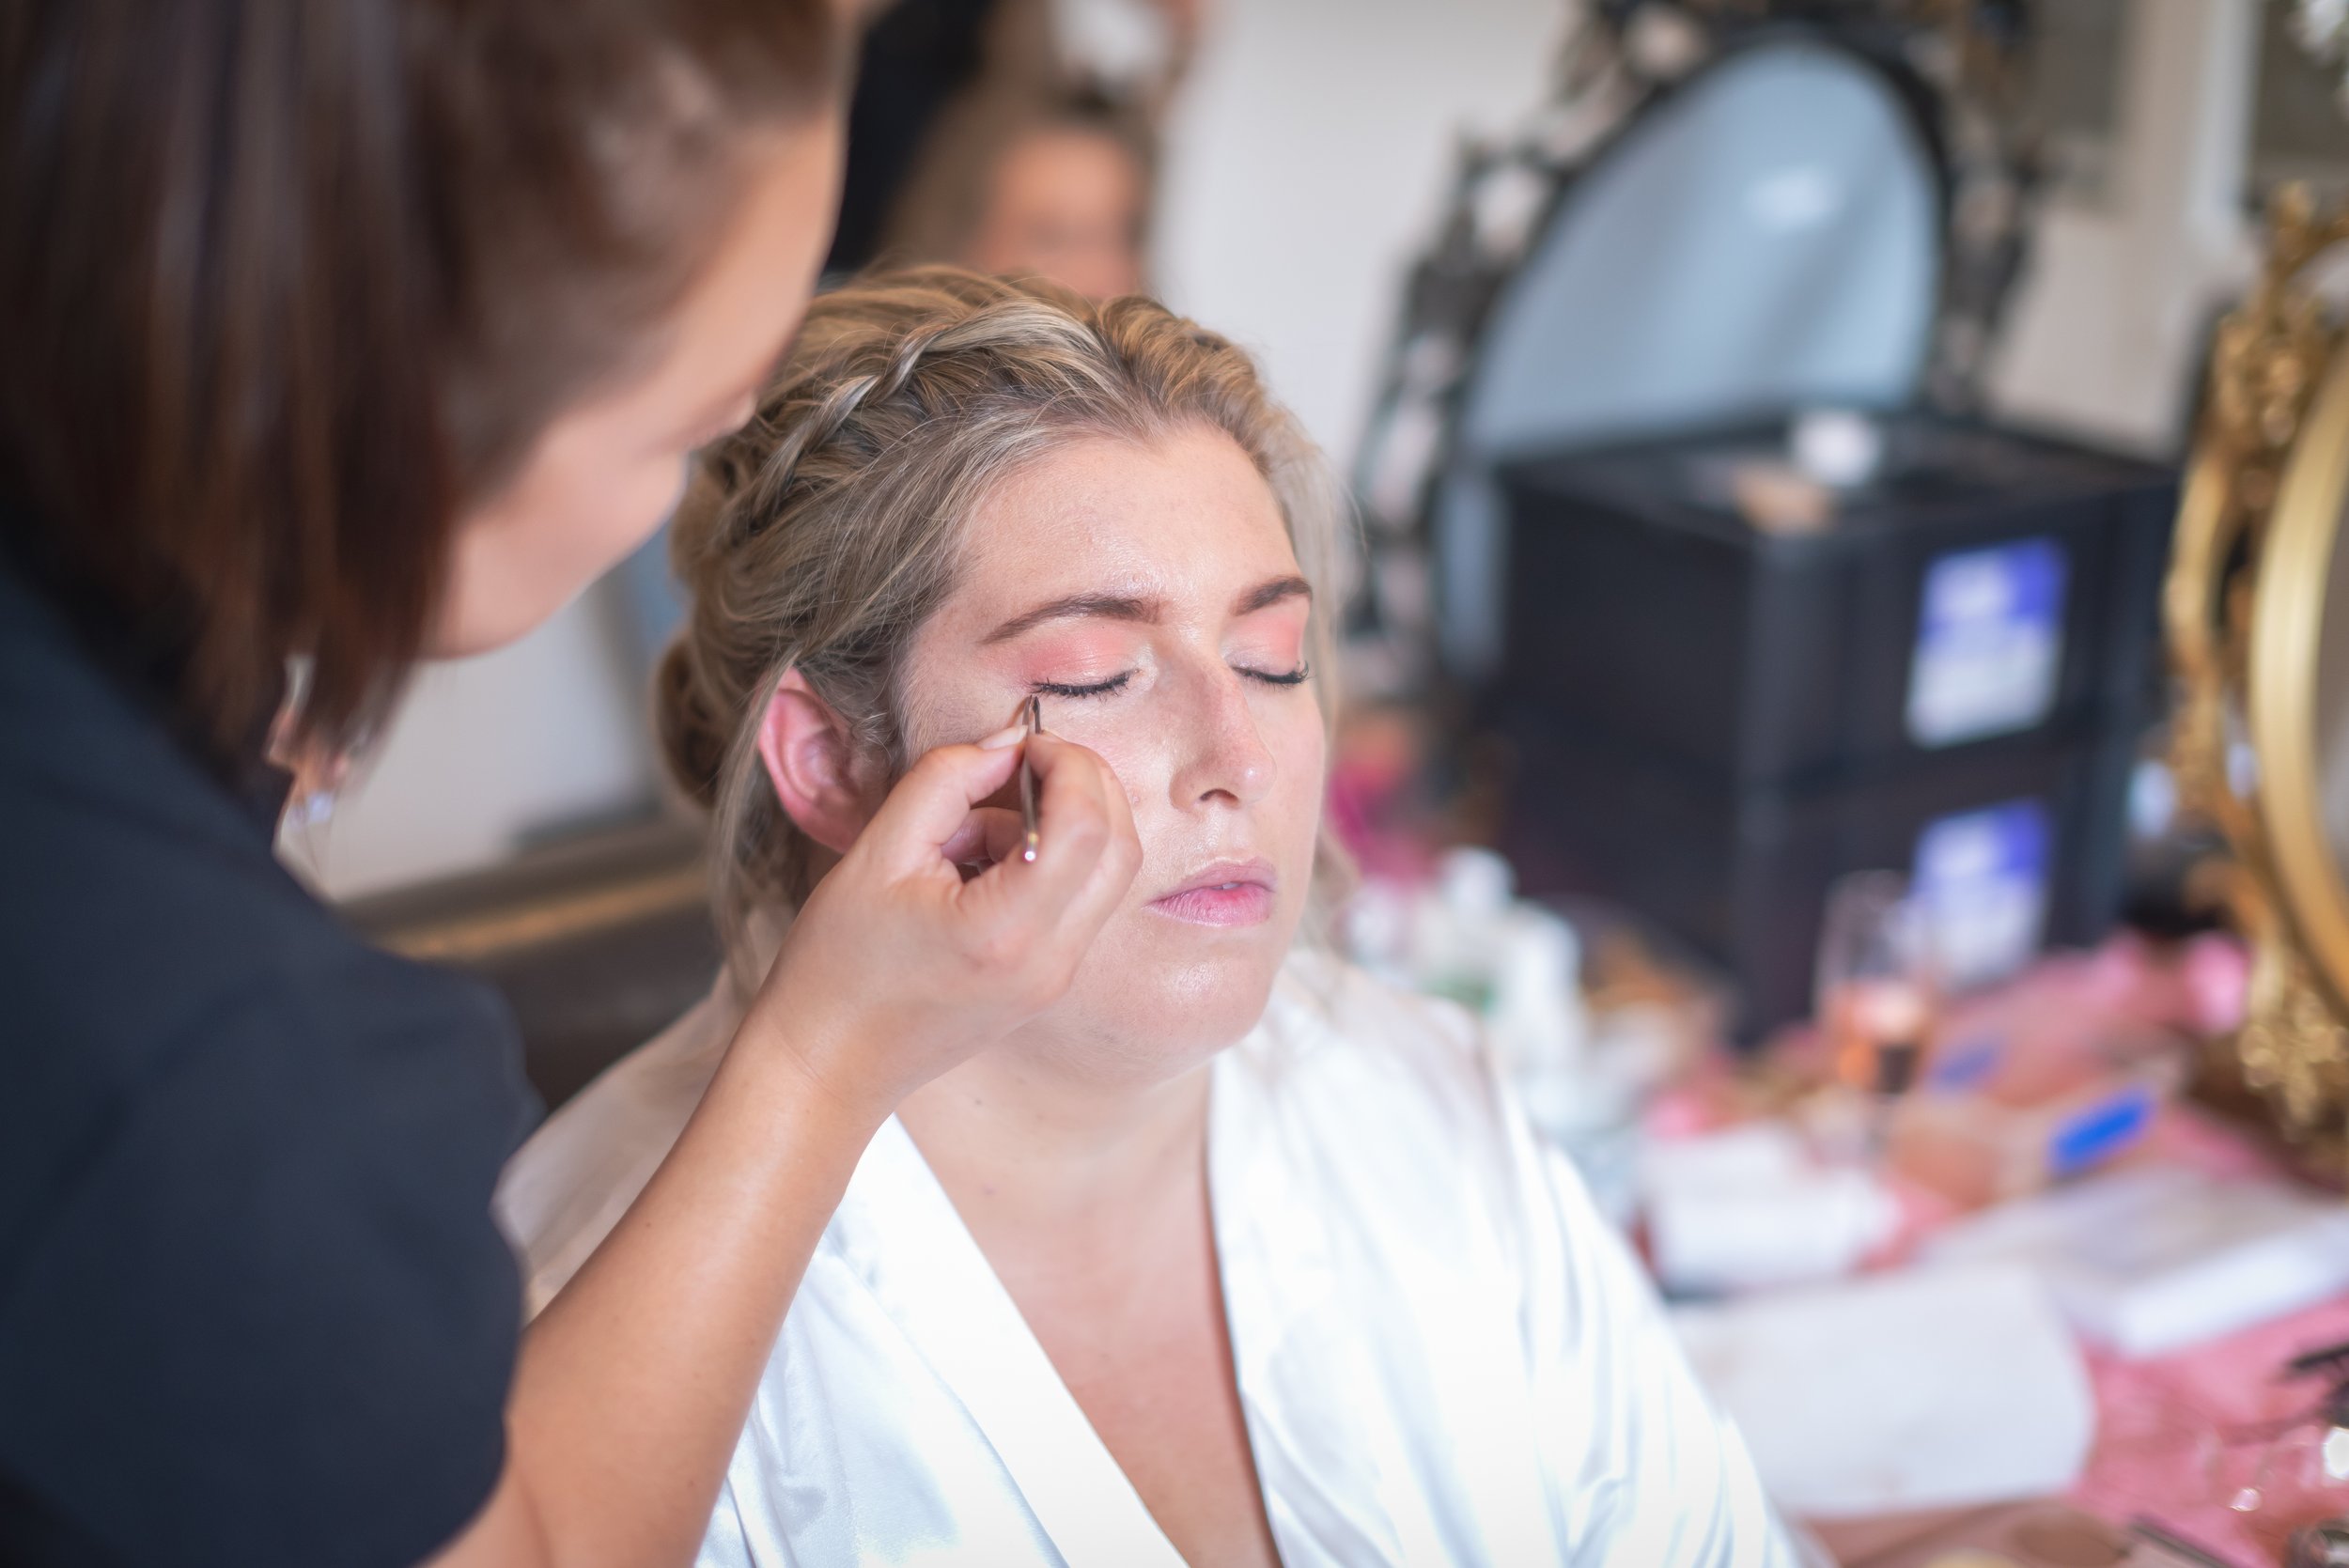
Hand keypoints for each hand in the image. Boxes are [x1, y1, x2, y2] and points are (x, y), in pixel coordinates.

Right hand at [740, 727, 1141, 1123]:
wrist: (831, 1063)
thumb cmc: (836, 966)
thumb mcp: (876, 850)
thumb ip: (947, 780)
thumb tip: (1009, 741)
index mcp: (1005, 930)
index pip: (1086, 823)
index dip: (1067, 762)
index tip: (1023, 742)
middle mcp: (1049, 961)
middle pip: (1120, 844)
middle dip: (1084, 782)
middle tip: (1022, 761)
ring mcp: (1057, 977)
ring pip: (1109, 871)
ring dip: (1065, 822)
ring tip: (975, 829)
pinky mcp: (1051, 981)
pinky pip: (1081, 899)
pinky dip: (1051, 860)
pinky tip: (979, 864)